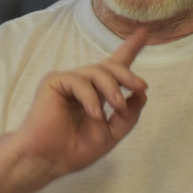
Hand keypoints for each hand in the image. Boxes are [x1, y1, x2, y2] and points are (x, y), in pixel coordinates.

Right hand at [17, 28, 148, 178]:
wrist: (48, 160)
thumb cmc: (74, 149)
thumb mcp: (110, 134)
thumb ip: (128, 116)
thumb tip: (142, 94)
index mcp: (96, 94)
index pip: (115, 67)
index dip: (130, 48)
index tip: (144, 32)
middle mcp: (83, 84)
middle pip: (109, 67)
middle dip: (128, 74)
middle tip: (141, 86)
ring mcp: (68, 81)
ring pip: (97, 71)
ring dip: (112, 89)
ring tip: (117, 107)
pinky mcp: (54, 82)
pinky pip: (79, 81)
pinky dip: (91, 97)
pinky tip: (94, 114)